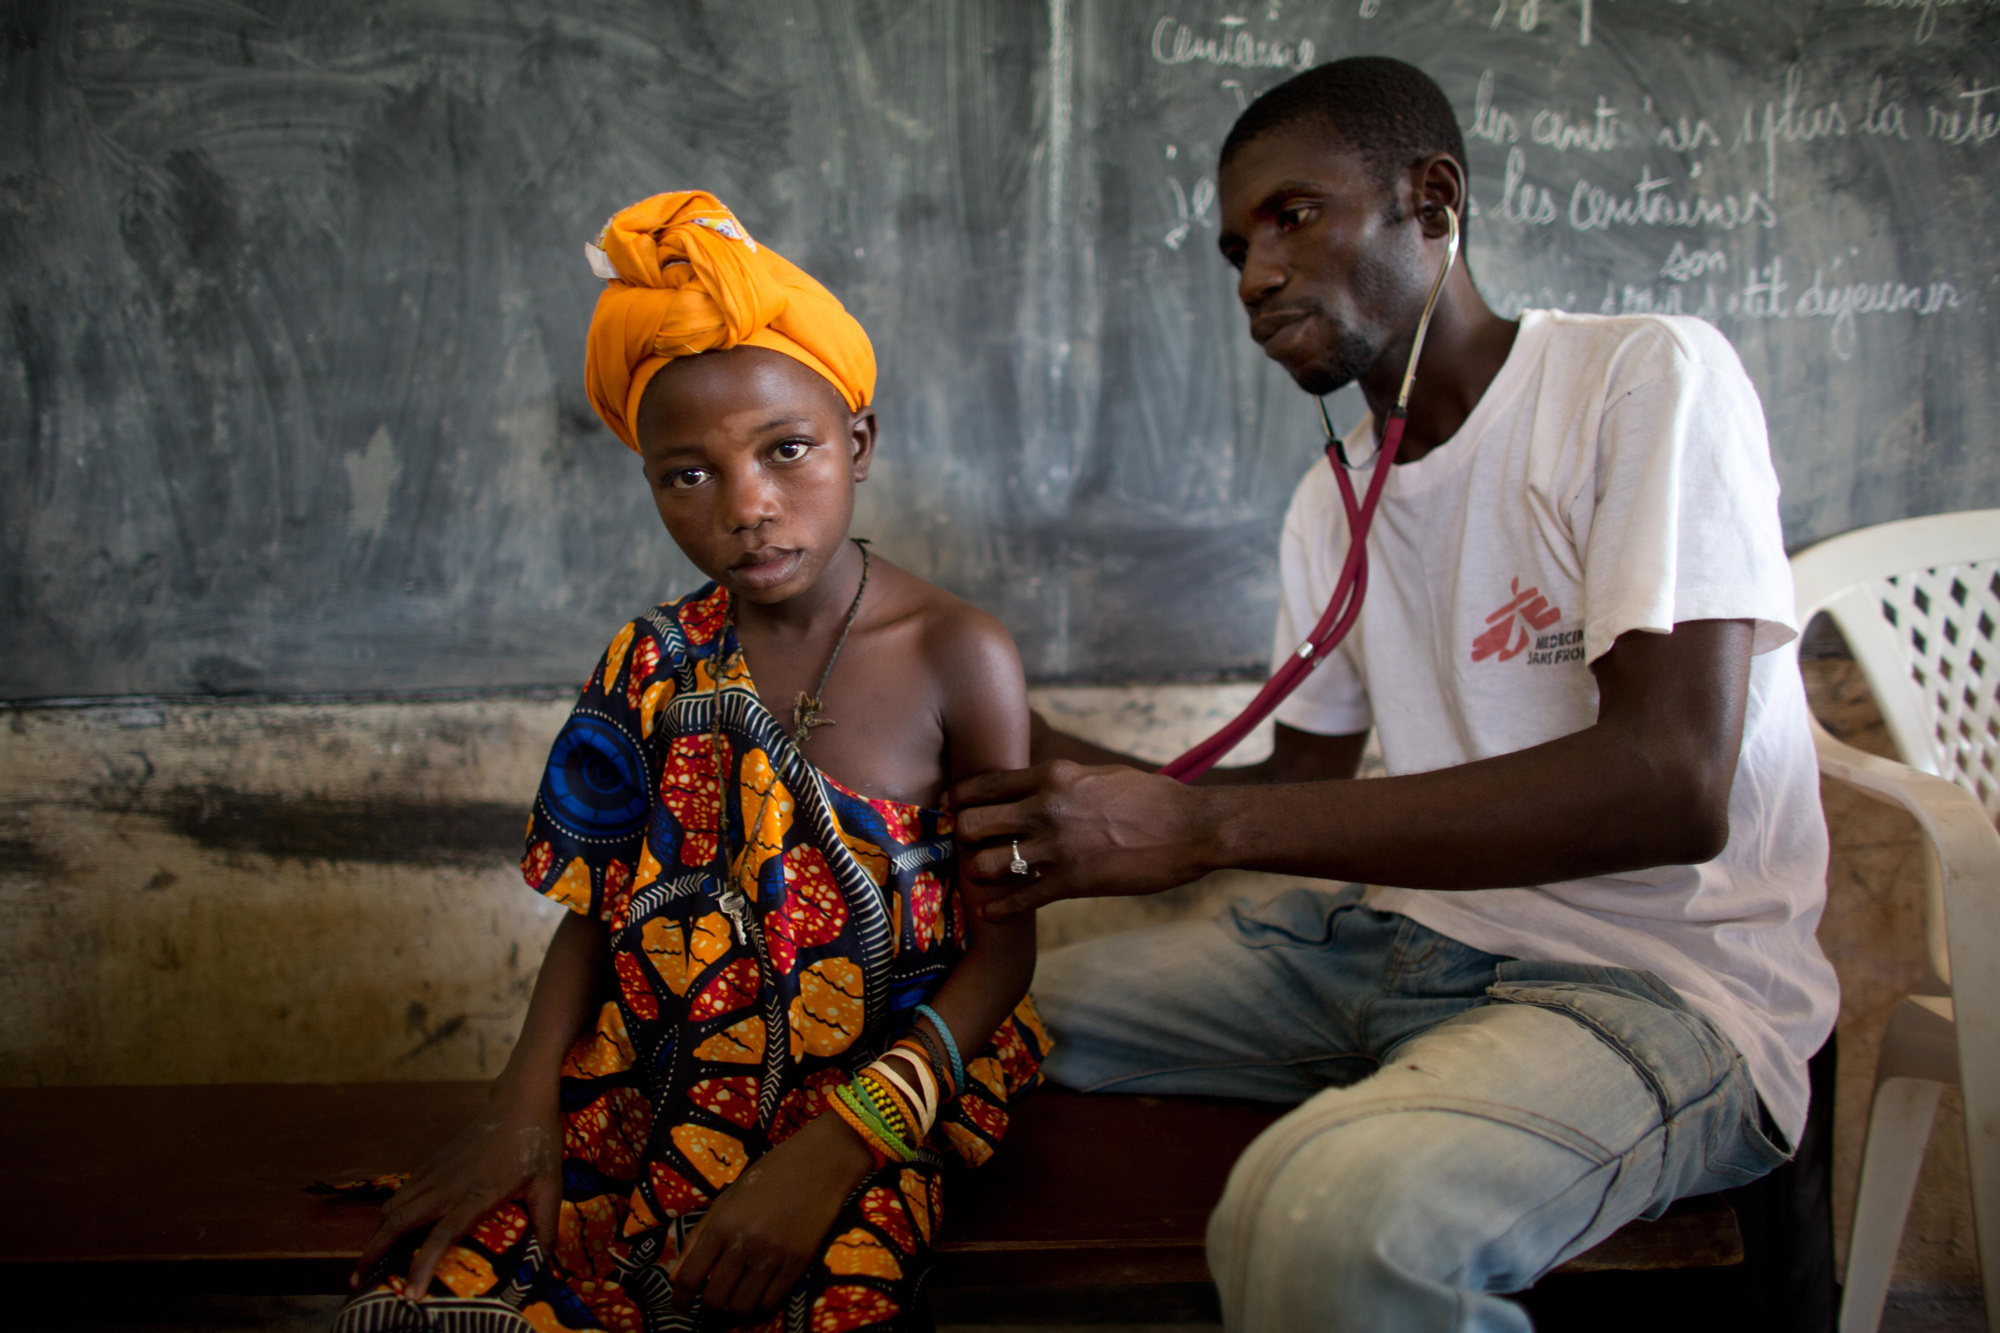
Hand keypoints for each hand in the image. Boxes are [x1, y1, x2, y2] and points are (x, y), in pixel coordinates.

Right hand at [351, 1079, 562, 1296]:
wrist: (520, 1101)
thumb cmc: (537, 1144)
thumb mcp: (550, 1187)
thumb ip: (546, 1226)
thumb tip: (543, 1263)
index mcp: (478, 1194)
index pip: (441, 1236)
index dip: (422, 1266)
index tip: (409, 1293)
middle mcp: (449, 1185)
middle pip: (398, 1222)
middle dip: (374, 1252)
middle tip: (359, 1280)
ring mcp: (437, 1172)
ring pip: (393, 1206)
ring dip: (378, 1233)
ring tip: (372, 1261)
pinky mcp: (433, 1162)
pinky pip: (402, 1191)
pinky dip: (390, 1212)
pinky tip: (391, 1229)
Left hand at [670, 1112, 874, 1315]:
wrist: (819, 1163)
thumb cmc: (768, 1175)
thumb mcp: (726, 1199)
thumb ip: (698, 1237)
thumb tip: (674, 1276)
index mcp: (722, 1224)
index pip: (690, 1276)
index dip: (679, 1299)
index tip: (679, 1306)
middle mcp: (744, 1242)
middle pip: (715, 1298)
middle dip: (707, 1307)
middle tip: (710, 1303)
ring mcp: (773, 1255)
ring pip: (743, 1306)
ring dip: (733, 1310)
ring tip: (734, 1302)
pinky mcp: (798, 1262)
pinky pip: (772, 1301)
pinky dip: (760, 1305)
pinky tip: (758, 1296)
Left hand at [951, 760, 1214, 917]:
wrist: (1190, 828)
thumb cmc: (1150, 798)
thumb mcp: (1098, 775)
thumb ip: (1060, 780)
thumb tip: (1035, 785)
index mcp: (1052, 775)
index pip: (984, 784)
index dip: (960, 799)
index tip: (953, 809)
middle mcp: (1047, 807)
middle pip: (973, 823)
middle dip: (965, 837)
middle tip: (968, 847)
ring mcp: (1058, 846)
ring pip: (988, 864)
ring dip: (982, 873)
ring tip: (986, 877)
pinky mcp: (1074, 882)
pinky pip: (1021, 899)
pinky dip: (1000, 909)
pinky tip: (992, 913)